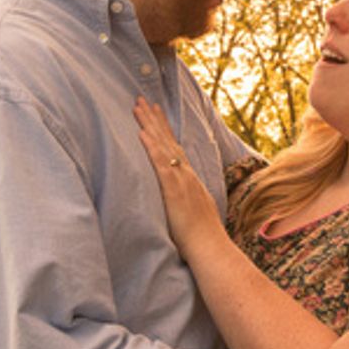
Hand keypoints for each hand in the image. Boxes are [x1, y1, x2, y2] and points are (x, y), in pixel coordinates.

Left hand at [134, 98, 228, 256]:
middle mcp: (186, 175)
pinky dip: (152, 147)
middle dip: (155, 119)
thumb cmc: (201, 238)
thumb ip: (185, 202)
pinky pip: (160, 163)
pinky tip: (142, 133)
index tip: (156, 113)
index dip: (165, 130)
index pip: (175, 148)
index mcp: (190, 180)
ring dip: (150, 125)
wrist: (211, 248)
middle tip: (142, 100)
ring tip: (138, 107)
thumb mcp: (195, 213)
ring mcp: (181, 180)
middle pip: (168, 140)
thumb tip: (179, 202)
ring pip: (163, 146)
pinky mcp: (174, 189)